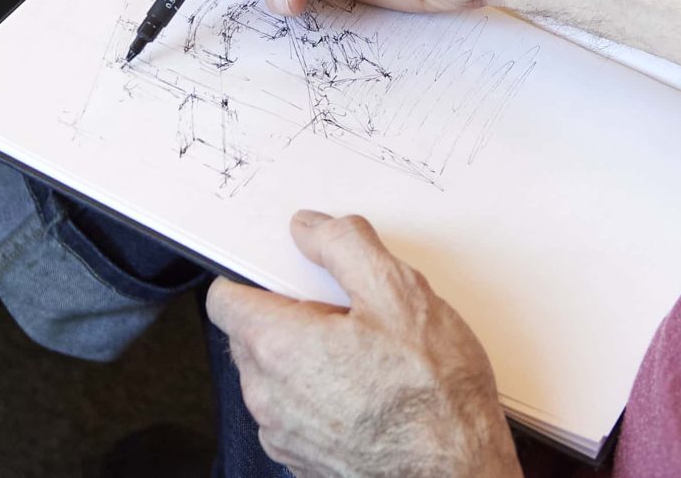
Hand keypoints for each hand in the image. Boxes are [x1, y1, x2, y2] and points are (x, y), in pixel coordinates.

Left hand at [207, 211, 518, 477]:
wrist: (456, 473)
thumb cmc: (433, 395)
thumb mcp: (400, 293)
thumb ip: (344, 246)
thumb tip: (312, 228)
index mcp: (278, 346)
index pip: (225, 298)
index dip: (257, 275)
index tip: (292, 269)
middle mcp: (268, 396)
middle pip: (251, 335)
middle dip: (290, 314)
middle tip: (349, 309)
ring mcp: (283, 434)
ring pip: (274, 376)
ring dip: (307, 358)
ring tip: (369, 353)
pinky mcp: (304, 459)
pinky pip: (296, 411)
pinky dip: (321, 395)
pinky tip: (370, 390)